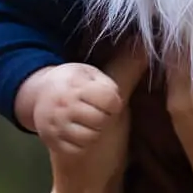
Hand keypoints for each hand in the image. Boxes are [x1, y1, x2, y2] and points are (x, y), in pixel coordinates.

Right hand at [19, 52, 147, 192]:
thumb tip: (149, 44)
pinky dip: (82, 145)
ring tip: (90, 125)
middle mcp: (63, 101)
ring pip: (90, 135)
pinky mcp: (52, 142)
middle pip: (101, 118)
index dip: (114, 102)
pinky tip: (80, 136)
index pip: (109, 97)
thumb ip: (126, 67)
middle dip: (104, 118)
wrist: (43, 108)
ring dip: (94, 133)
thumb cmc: (81, 91)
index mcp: (76, 81)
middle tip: (98, 114)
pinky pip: (77, 148)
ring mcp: (55, 123)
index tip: (110, 101)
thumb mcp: (99, 77)